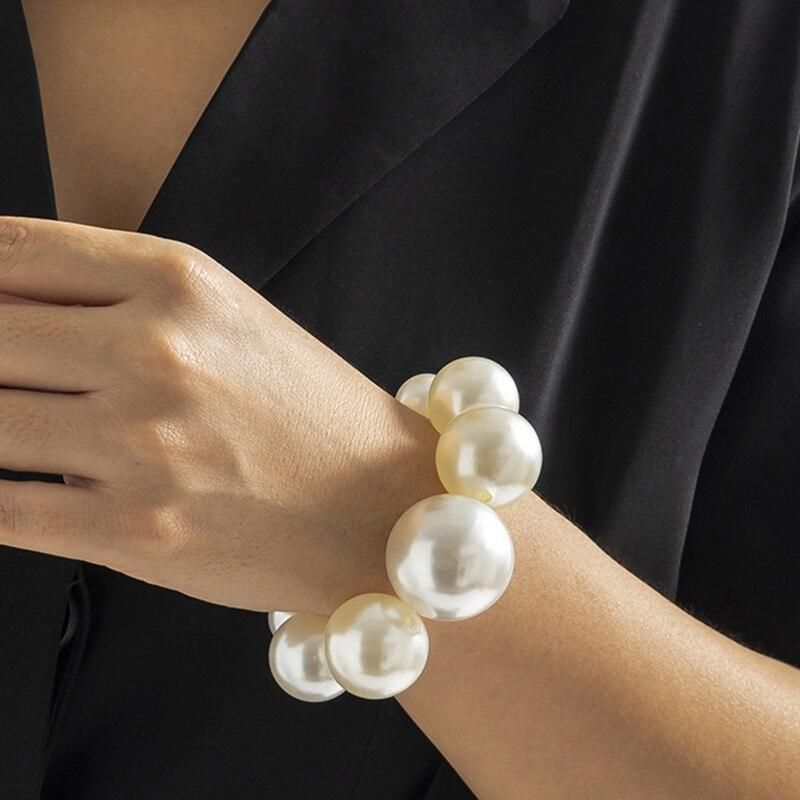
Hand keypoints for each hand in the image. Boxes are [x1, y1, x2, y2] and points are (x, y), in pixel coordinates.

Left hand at [0, 217, 438, 611]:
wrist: (381, 507)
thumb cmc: (310, 414)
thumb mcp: (230, 322)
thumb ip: (119, 301)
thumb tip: (5, 310)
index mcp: (181, 283)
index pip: (12, 252)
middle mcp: (156, 352)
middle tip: (5, 379)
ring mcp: (141, 444)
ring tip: (16, 425)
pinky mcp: (132, 529)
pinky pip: (2, 508)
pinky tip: (13, 486)